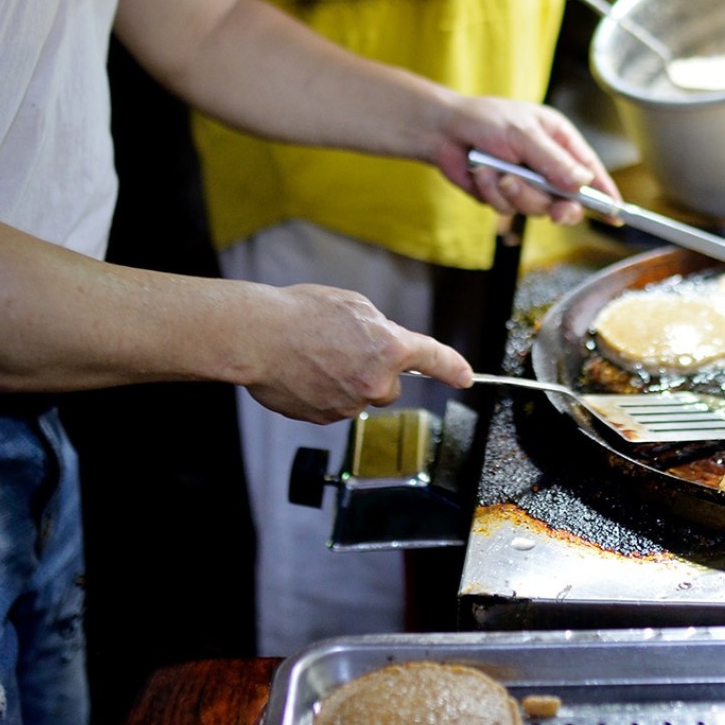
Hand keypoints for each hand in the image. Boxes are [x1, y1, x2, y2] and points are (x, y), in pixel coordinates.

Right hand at [238, 283, 473, 421]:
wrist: (258, 338)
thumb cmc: (301, 314)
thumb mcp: (354, 306)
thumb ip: (380, 328)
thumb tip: (385, 344)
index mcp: (389, 349)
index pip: (433, 359)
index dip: (453, 368)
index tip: (465, 377)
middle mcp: (375, 382)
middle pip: (389, 385)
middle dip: (374, 371)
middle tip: (343, 347)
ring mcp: (349, 405)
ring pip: (359, 396)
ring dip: (346, 380)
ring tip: (315, 355)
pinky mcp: (325, 418)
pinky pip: (334, 405)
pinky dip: (324, 391)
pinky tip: (304, 371)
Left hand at [430, 95, 618, 223]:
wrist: (443, 130)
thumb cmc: (485, 119)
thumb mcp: (523, 134)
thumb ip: (552, 160)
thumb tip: (582, 183)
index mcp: (560, 141)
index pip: (590, 171)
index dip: (604, 194)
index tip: (616, 214)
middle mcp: (546, 165)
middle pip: (567, 200)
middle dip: (559, 207)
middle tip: (557, 211)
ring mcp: (525, 183)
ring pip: (535, 208)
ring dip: (516, 193)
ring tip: (499, 171)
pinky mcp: (503, 196)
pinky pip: (506, 208)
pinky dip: (493, 192)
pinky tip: (482, 173)